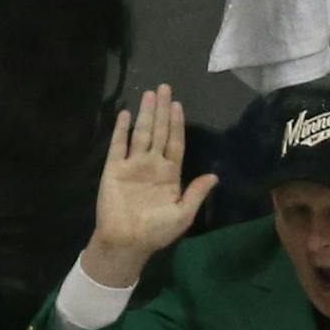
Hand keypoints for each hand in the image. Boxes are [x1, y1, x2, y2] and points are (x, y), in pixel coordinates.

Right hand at [84, 85, 218, 286]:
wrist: (127, 242)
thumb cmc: (156, 231)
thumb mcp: (183, 214)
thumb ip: (196, 193)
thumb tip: (214, 176)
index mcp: (170, 174)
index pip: (175, 142)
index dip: (176, 124)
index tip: (178, 105)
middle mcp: (152, 165)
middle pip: (158, 132)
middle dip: (162, 110)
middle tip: (164, 87)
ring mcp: (133, 165)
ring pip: (140, 134)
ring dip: (145, 114)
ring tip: (149, 94)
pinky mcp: (114, 169)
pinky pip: (118, 145)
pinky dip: (122, 129)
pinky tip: (126, 114)